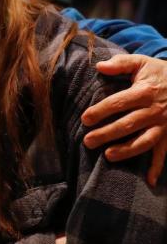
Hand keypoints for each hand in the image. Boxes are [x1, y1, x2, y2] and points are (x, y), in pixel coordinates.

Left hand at [82, 54, 166, 185]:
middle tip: (88, 141)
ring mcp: (164, 124)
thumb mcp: (142, 63)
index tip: (85, 119)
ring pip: (145, 140)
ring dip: (127, 150)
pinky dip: (158, 167)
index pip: (119, 103)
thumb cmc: (160, 73)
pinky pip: (164, 152)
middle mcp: (154, 110)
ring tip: (108, 156)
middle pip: (128, 124)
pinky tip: (148, 180)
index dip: (101, 111)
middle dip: (107, 134)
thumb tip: (99, 66)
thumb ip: (121, 63)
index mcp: (144, 92)